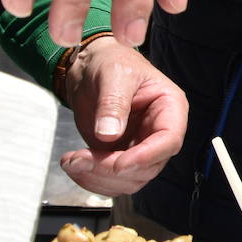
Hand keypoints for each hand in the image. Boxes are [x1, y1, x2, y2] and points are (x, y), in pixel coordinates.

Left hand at [57, 36, 186, 195]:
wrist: (90, 67)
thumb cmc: (111, 62)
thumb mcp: (113, 74)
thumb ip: (112, 103)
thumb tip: (108, 135)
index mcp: (169, 108)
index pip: (169, 140)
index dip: (147, 156)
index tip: (117, 164)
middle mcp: (158, 132)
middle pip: (149, 167)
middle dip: (113, 170)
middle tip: (80, 160)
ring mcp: (139, 147)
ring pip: (130, 179)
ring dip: (99, 178)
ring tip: (71, 161)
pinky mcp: (118, 156)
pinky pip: (110, 180)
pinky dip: (90, 179)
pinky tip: (73, 163)